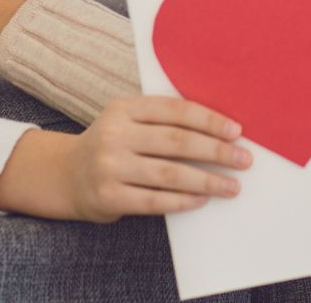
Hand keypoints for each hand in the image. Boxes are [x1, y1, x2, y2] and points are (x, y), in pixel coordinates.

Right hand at [64, 96, 252, 222]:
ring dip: (207, 181)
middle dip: (216, 152)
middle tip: (243, 160)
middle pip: (177, 142)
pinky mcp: (109, 197)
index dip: (209, 120)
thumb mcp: (128, 121)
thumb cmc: (113, 145)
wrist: (67, 175)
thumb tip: (219, 130)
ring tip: (232, 186)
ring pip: (170, 174)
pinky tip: (202, 199)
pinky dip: (183, 201)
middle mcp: (115, 135)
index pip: (175, 111)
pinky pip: (155, 201)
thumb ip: (162, 120)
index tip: (236, 131)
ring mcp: (109, 167)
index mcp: (124, 108)